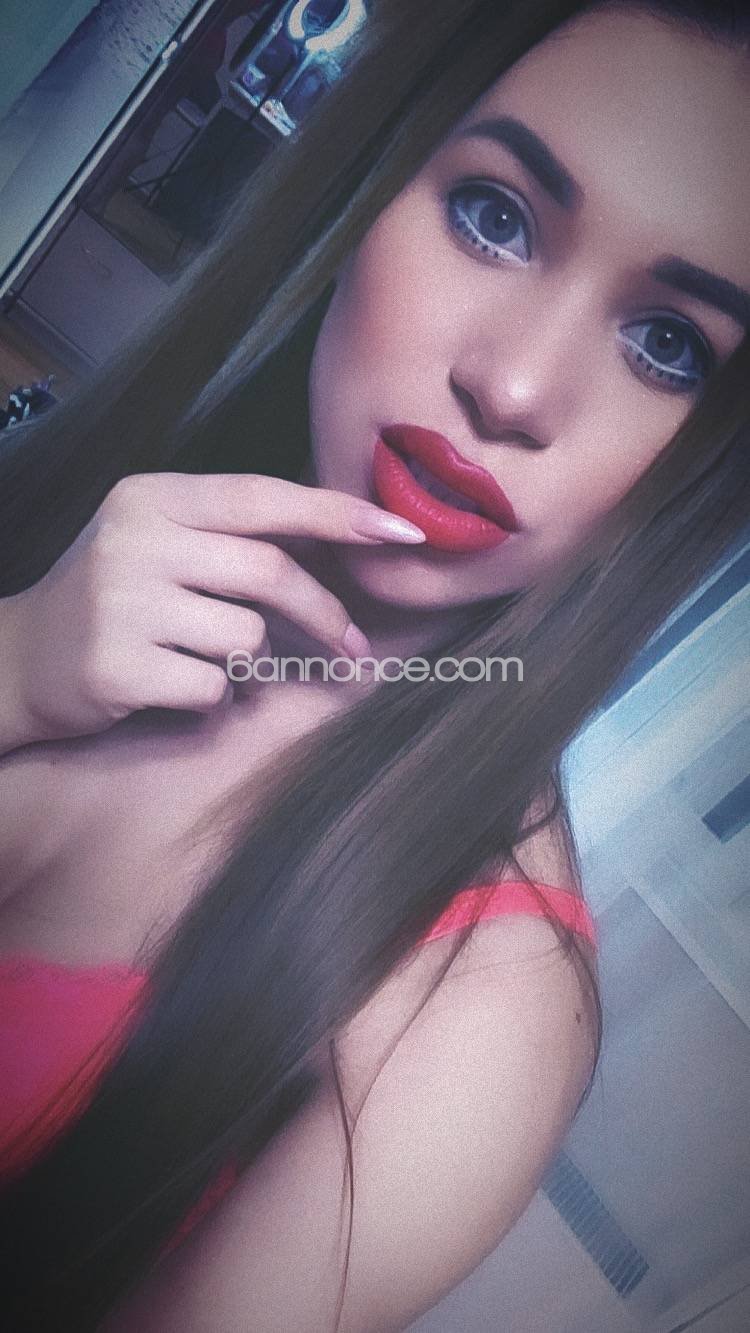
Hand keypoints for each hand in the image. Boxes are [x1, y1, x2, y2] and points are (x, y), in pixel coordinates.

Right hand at [2, 471, 424, 748]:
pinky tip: (169, 686)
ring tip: (198, 657)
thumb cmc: (114, 600)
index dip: (341, 514)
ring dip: (245, 660)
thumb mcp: (159, 542)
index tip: (403, 532)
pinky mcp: (115, 664)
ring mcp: (119, 602)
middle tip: (350, 648)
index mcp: (152, 497)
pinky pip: (212, 687)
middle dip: (324, 614)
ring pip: (245, 636)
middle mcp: (134, 539)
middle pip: (270, 572)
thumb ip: (232, 534)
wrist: (20, 662)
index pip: (265, 497)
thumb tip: (343, 535)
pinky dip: (210, 698)